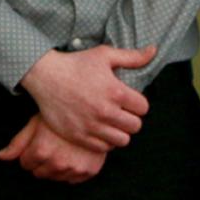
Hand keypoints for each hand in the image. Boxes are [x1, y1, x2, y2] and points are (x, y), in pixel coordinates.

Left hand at [0, 115, 106, 183]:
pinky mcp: (89, 171)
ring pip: (55, 178)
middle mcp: (57, 163)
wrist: (93, 111)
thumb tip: (0, 157)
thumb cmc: (61, 114)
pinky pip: (73, 180)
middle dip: (41, 161)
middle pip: (39, 173)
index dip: (30, 152)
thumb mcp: (36, 123)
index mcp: (41, 151)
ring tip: (62, 148)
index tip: (38, 142)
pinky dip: (71, 170)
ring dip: (56, 167)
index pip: (25, 163)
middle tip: (51, 144)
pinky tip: (74, 154)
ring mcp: (74, 169)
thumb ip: (18, 143)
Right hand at [17, 45, 153, 150]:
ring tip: (112, 122)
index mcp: (116, 92)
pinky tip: (99, 129)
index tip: (129, 100)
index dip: (138, 104)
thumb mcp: (104, 55)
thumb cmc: (76, 63)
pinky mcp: (79, 136)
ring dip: (120, 132)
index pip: (143, 108)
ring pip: (122, 141)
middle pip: (135, 126)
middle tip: (121, 112)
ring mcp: (92, 126)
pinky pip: (103, 148)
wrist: (45, 76)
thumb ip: (132, 57)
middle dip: (131, 118)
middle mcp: (106, 111)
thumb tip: (153, 51)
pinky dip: (105, 141)